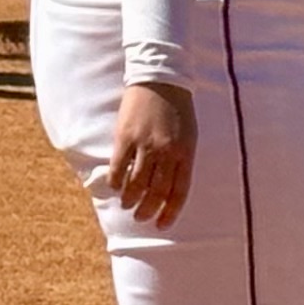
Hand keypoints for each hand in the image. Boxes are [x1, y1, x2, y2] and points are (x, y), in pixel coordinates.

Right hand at [105, 80, 198, 224]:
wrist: (161, 80)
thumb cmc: (178, 109)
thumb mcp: (189, 136)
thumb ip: (181, 160)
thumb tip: (170, 186)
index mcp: (185, 152)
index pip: (179, 191)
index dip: (170, 211)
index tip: (162, 224)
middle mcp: (166, 152)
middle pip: (156, 191)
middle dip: (148, 209)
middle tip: (140, 217)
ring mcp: (145, 145)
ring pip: (136, 183)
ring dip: (130, 199)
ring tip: (127, 205)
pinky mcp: (125, 137)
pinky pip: (119, 167)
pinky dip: (116, 182)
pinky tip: (115, 187)